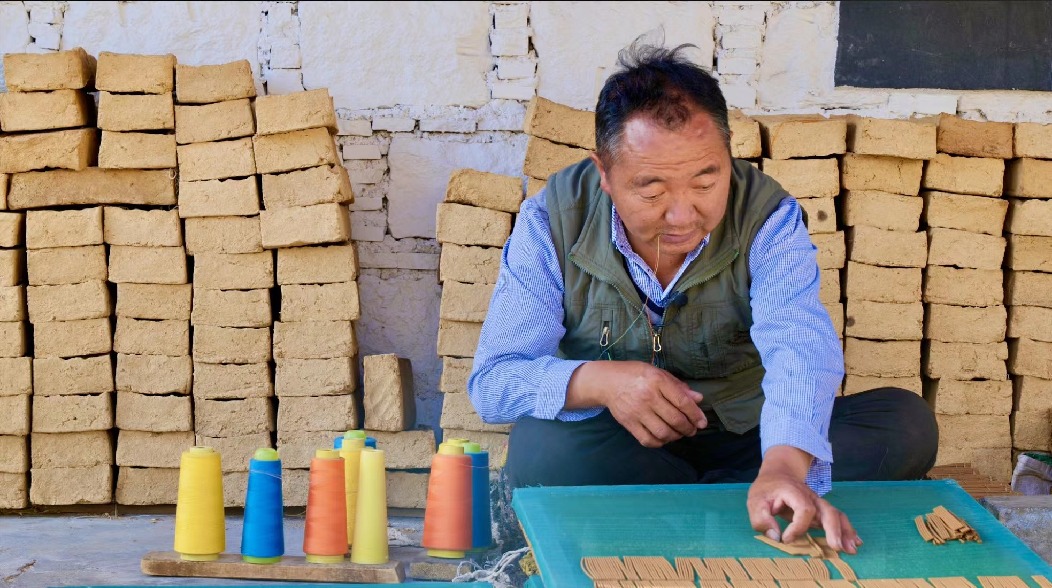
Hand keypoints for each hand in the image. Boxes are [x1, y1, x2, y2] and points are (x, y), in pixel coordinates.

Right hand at [566, 360, 706, 447]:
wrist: (607, 381)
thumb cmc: (636, 375)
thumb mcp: (658, 373)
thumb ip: (678, 387)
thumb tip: (698, 399)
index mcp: (657, 381)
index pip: (682, 401)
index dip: (696, 414)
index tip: (703, 422)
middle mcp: (648, 396)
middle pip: (675, 419)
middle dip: (688, 428)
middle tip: (692, 429)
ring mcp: (637, 411)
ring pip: (663, 432)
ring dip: (676, 436)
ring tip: (679, 433)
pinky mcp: (628, 423)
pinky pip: (648, 440)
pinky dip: (660, 443)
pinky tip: (664, 437)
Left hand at [747, 447, 860, 553]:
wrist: (777, 474)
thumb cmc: (766, 490)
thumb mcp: (755, 502)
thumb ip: (762, 519)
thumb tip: (776, 537)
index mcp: (794, 492)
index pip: (804, 510)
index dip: (798, 527)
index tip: (786, 539)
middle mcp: (811, 497)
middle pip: (828, 511)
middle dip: (834, 529)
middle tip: (836, 547)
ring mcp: (818, 503)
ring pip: (836, 515)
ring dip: (845, 532)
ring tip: (852, 549)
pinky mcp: (821, 511)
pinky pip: (837, 519)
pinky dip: (847, 530)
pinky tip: (855, 542)